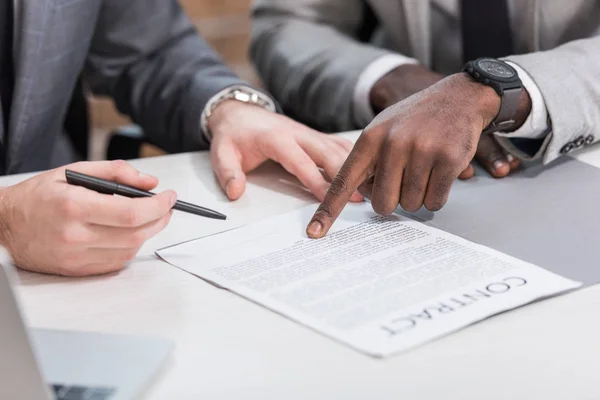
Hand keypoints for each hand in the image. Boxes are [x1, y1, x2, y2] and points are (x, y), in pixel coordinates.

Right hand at [0, 160, 175, 275]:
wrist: (4, 225)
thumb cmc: (37, 197)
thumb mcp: (73, 172)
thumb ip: (115, 172)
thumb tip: (148, 182)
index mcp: (74, 206)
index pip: (131, 212)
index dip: (158, 206)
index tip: (169, 197)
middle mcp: (75, 235)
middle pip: (135, 233)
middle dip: (159, 219)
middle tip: (166, 207)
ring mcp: (75, 256)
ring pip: (129, 250)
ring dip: (147, 233)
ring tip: (149, 218)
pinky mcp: (76, 270)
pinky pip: (116, 262)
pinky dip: (130, 248)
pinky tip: (130, 234)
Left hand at [209, 100, 362, 201]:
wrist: (239, 112)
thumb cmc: (234, 135)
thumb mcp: (221, 153)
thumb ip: (227, 172)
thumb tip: (235, 193)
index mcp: (277, 139)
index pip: (300, 162)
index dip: (316, 181)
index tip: (330, 199)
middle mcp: (299, 134)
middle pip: (328, 153)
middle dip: (346, 174)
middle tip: (362, 196)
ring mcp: (309, 134)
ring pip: (338, 149)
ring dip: (357, 166)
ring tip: (374, 187)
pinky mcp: (315, 136)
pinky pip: (339, 145)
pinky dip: (356, 156)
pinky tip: (371, 170)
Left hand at [306, 73, 530, 238]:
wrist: (459, 96)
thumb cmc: (417, 118)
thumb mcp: (384, 128)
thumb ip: (368, 159)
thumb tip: (360, 193)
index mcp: (370, 139)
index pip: (343, 182)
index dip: (328, 210)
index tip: (314, 233)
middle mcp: (392, 145)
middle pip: (382, 204)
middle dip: (394, 200)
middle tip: (405, 180)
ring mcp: (420, 152)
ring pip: (411, 204)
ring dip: (419, 196)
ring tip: (425, 169)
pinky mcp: (447, 160)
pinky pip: (435, 200)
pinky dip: (437, 195)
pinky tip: (440, 172)